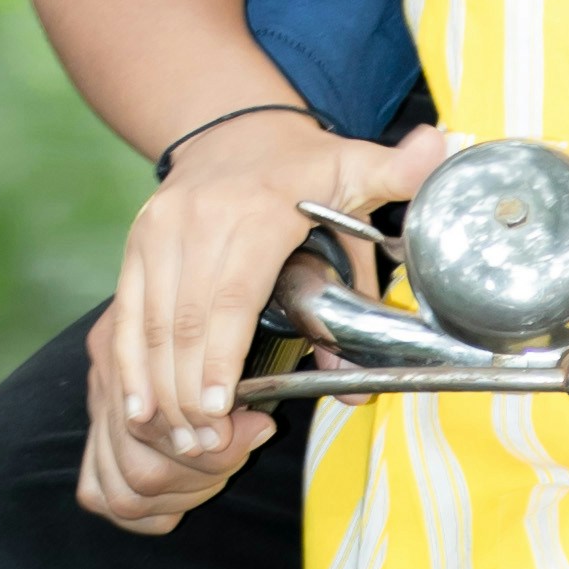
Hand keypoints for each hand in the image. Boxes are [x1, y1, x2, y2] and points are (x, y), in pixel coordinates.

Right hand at [77, 117, 449, 532]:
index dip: (219, 353)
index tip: (218, 405)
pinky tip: (138, 406)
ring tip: (181, 437)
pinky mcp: (137, 245)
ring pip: (149, 322)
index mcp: (256, 209)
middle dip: (189, 390)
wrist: (233, 125)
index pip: (230, 293)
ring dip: (159, 386)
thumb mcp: (356, 164)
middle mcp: (196, 221)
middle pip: (183, 320)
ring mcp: (159, 232)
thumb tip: (440, 156)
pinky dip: (131, 364)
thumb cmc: (303, 163)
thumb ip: (399, 173)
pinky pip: (127, 313)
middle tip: (205, 443)